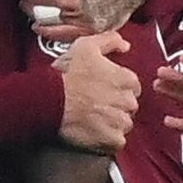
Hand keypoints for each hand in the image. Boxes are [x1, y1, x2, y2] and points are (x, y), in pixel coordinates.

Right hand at [56, 31, 140, 154]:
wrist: (50, 101)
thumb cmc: (67, 74)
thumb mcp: (86, 46)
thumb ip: (110, 40)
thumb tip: (125, 46)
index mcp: (126, 79)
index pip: (132, 86)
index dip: (118, 88)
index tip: (103, 90)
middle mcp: (128, 101)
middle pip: (129, 106)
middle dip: (117, 106)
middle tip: (96, 105)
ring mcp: (120, 122)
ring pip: (124, 124)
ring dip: (113, 123)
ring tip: (94, 119)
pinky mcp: (112, 140)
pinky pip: (117, 141)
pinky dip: (108, 139)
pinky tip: (94, 132)